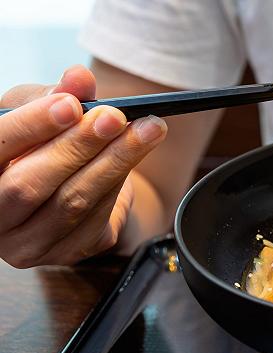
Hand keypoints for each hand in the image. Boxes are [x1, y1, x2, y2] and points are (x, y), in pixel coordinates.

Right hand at [0, 65, 167, 267]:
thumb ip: (57, 94)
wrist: (74, 182)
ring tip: (147, 130)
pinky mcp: (64, 253)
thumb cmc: (44, 142)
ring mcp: (24, 244)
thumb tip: (79, 79)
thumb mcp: (43, 109)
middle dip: (78, 146)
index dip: (31, 126)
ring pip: (70, 203)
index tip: (70, 105)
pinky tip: (137, 154)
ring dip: (114, 162)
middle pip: (29, 185)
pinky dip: (119, 181)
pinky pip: (95, 218)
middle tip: (115, 117)